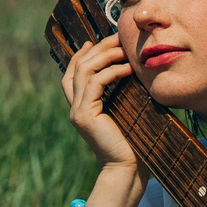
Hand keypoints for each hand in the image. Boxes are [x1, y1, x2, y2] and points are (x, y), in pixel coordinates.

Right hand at [63, 38, 144, 176]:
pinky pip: (95, 84)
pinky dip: (111, 72)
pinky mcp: (84, 115)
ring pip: (84, 71)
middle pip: (79, 67)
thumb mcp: (127, 111)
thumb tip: (133, 70)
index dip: (81, 55)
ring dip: (105, 56)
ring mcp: (77, 111)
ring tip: (124, 49)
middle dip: (98, 49)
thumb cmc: (134, 142)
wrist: (128, 168)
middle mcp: (75, 108)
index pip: (73, 74)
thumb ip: (122, 92)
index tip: (96, 41)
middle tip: (117, 38)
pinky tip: (127, 68)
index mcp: (82, 107)